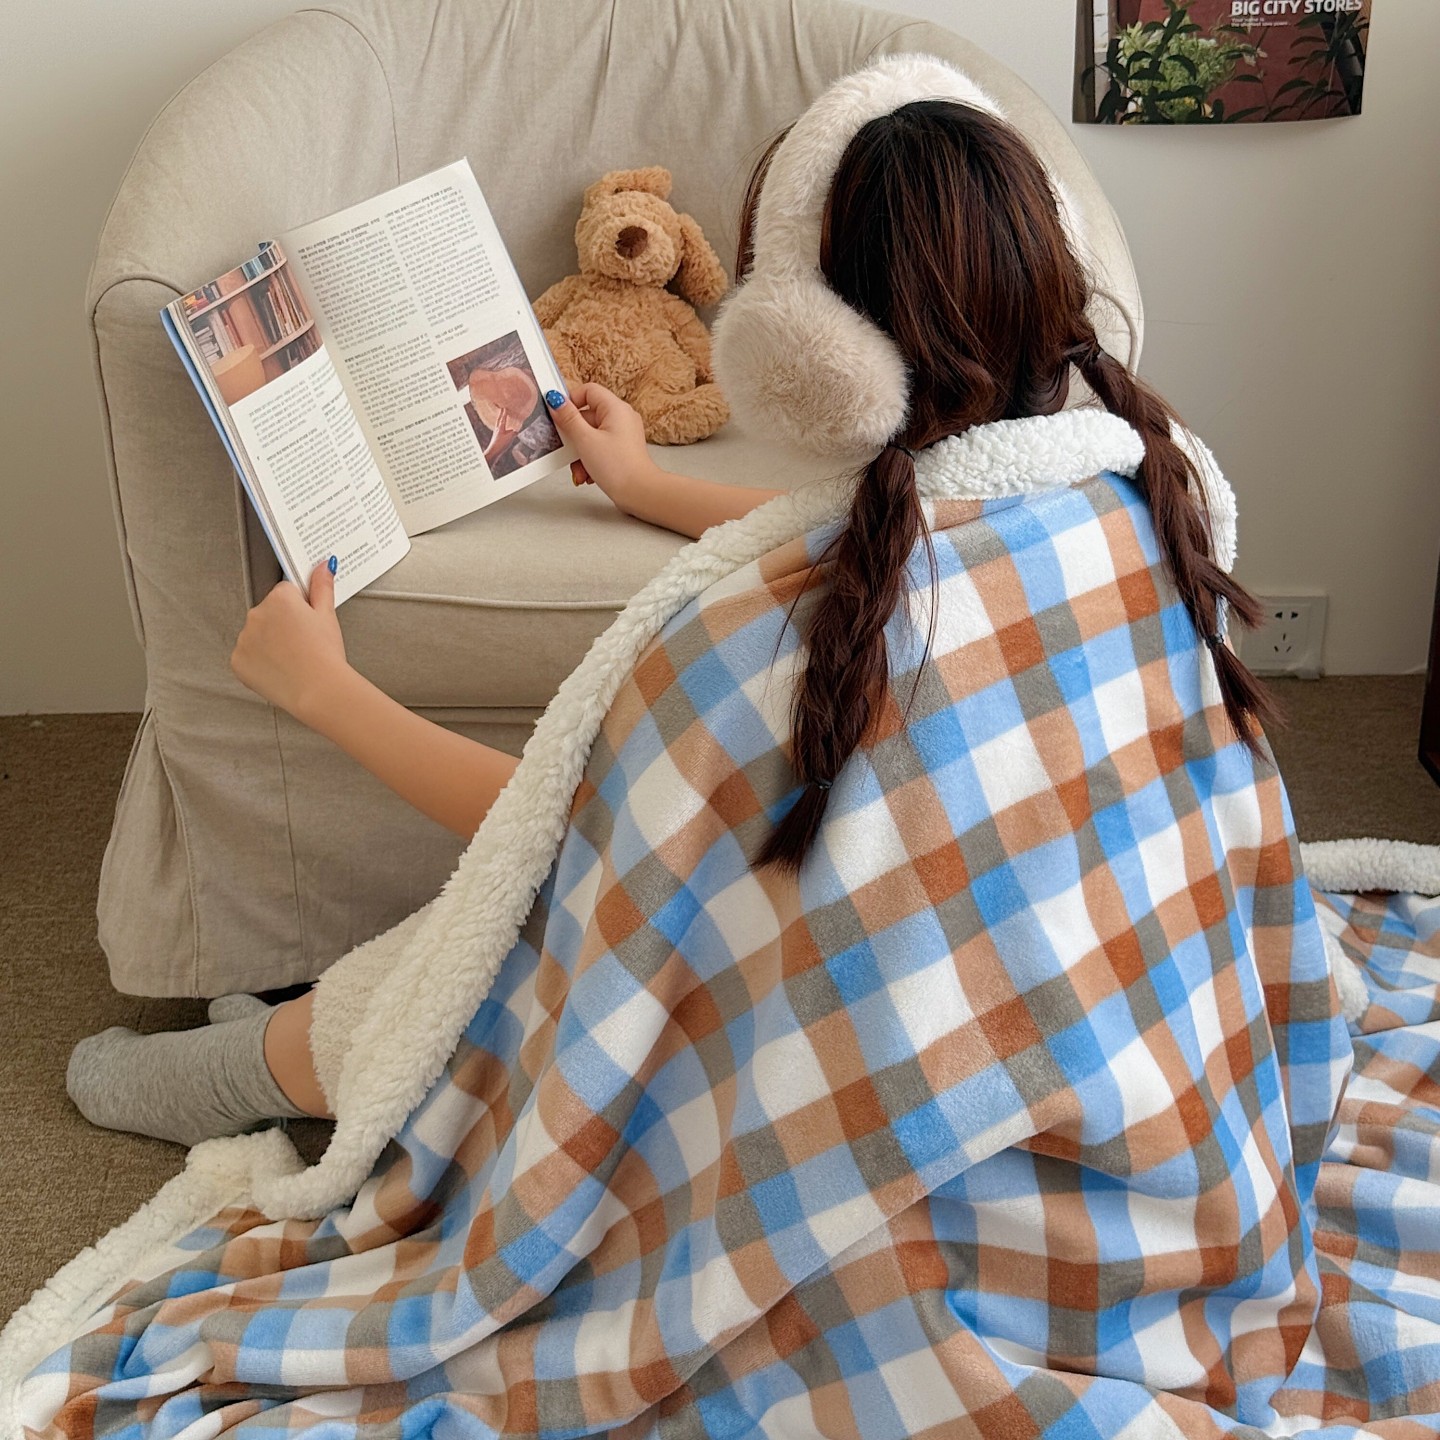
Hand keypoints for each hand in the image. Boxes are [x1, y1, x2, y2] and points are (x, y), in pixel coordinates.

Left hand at [230, 559, 348, 725]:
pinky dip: (260, 662)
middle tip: (304, 643)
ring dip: (270, 642)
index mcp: (279, 599)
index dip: (301, 607)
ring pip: (257, 634)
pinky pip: (248, 656)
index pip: (286, 592)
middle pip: (269, 612)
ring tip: (293, 658)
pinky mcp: (238, 661)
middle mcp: (256, 614)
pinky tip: (279, 669)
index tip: (308, 623)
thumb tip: (322, 565)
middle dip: (283, 624)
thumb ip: (322, 586)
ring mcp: (244, 639)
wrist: (319, 691)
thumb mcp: (328, 616)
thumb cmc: (325, 655)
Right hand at [545, 383, 659, 512]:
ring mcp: (623, 434)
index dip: (571, 401)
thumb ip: (568, 419)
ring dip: (580, 454)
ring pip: (591, 436)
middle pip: (587, 417)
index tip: (558, 415)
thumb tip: (556, 400)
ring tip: (580, 470)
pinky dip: (590, 460)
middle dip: (574, 438)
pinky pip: (599, 448)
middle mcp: (622, 418)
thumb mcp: (585, 440)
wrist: (640, 494)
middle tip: (568, 450)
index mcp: (615, 408)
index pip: (588, 390)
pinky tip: (588, 475)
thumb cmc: (618, 467)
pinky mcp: (622, 450)